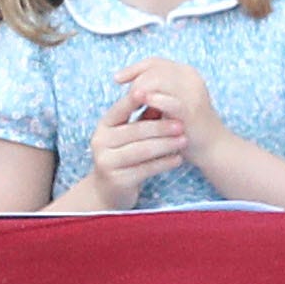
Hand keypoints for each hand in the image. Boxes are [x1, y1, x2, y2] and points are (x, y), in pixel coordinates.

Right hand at [79, 88, 187, 207]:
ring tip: (184, 140)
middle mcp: (100, 142)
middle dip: (160, 127)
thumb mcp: (126, 135)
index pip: (120, 109)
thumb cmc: (123, 156)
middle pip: (134, 131)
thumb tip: (162, 96)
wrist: (108, 190)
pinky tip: (178, 159)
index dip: (137, 100)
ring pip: (141, 150)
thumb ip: (141, 119)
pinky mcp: (118, 180)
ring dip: (165, 144)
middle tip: (181, 124)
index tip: (158, 92)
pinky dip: (164, 163)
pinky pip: (145, 169)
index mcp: (103, 126)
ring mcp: (107, 162)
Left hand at [113, 54, 232, 173]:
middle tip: (127, 99)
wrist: (211, 147)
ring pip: (157, 80)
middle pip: (153, 69)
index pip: (154, 62)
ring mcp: (192, 92)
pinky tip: (142, 106)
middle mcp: (190, 78)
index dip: (134, 68)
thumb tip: (123, 83)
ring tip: (132, 106)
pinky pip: (168, 101)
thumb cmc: (184, 125)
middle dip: (136, 82)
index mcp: (185, 73)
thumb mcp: (167, 102)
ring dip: (140, 92)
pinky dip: (153, 101)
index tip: (117, 79)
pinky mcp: (191, 110)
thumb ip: (151, 91)